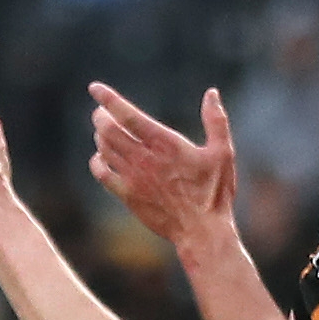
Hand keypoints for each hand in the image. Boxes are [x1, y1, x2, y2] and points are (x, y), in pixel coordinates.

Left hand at [87, 81, 236, 242]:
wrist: (202, 231)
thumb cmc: (214, 192)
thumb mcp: (223, 152)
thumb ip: (216, 120)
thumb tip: (212, 93)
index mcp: (165, 144)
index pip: (128, 115)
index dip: (108, 99)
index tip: (95, 88)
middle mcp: (145, 159)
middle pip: (109, 130)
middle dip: (101, 116)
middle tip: (100, 112)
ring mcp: (134, 178)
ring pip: (104, 149)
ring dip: (100, 136)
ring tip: (102, 130)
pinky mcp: (128, 196)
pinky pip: (102, 175)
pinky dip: (97, 162)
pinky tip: (100, 158)